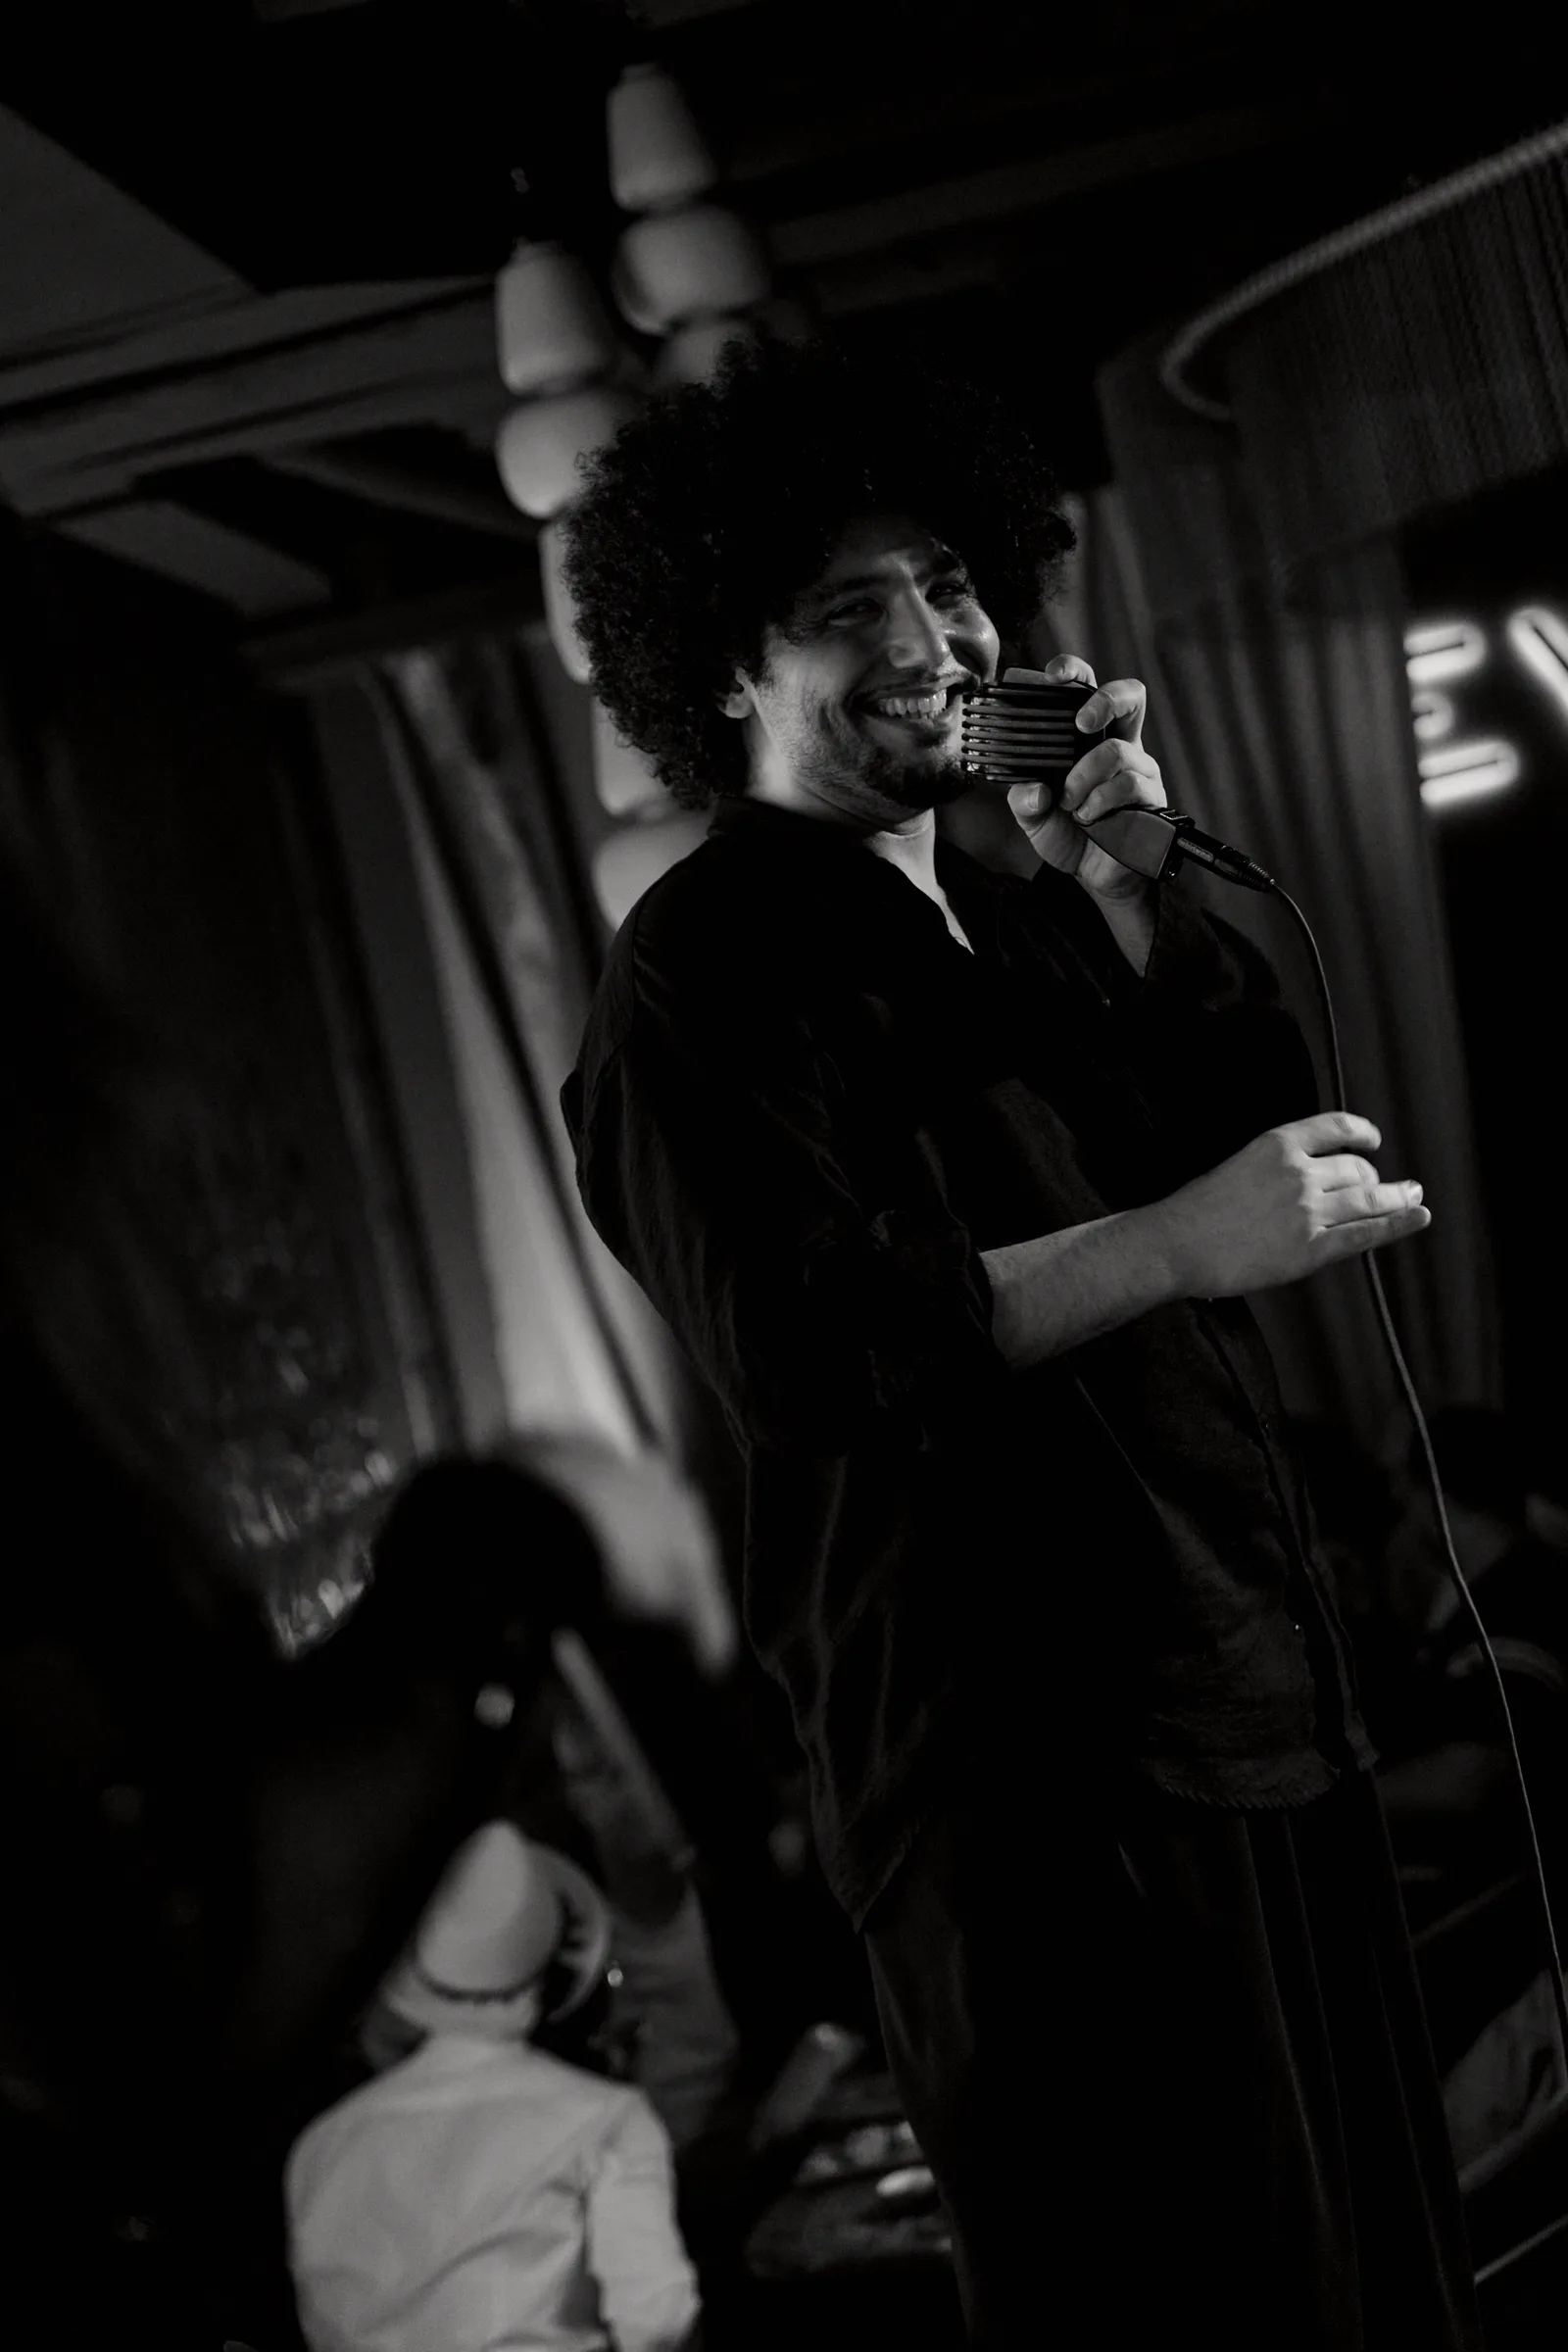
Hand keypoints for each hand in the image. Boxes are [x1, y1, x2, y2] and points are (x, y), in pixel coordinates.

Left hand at [1003, 657, 1166, 902]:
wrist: (1094, 875)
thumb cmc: (1067, 834)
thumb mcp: (1032, 816)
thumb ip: (1023, 799)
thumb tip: (1031, 788)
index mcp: (1087, 737)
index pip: (1085, 689)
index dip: (1071, 672)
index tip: (1050, 676)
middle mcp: (1118, 742)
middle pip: (1129, 695)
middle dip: (1104, 699)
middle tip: (1080, 722)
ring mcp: (1138, 767)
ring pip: (1116, 750)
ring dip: (1083, 776)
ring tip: (1068, 801)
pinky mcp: (1150, 794)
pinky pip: (1127, 784)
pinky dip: (1099, 801)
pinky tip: (1087, 817)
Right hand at [1153, 1112, 1430, 1296]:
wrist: (1179, 1243)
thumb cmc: (1196, 1210)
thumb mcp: (1237, 1166)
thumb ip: (1275, 1168)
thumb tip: (1311, 1179)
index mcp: (1278, 1145)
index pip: (1336, 1128)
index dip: (1361, 1132)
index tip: (1373, 1140)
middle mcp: (1299, 1172)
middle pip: (1356, 1170)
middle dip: (1376, 1179)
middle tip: (1391, 1188)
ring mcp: (1308, 1211)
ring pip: (1368, 1199)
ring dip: (1398, 1198)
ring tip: (1413, 1198)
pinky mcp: (1311, 1248)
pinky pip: (1364, 1234)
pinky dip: (1396, 1225)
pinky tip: (1416, 1218)